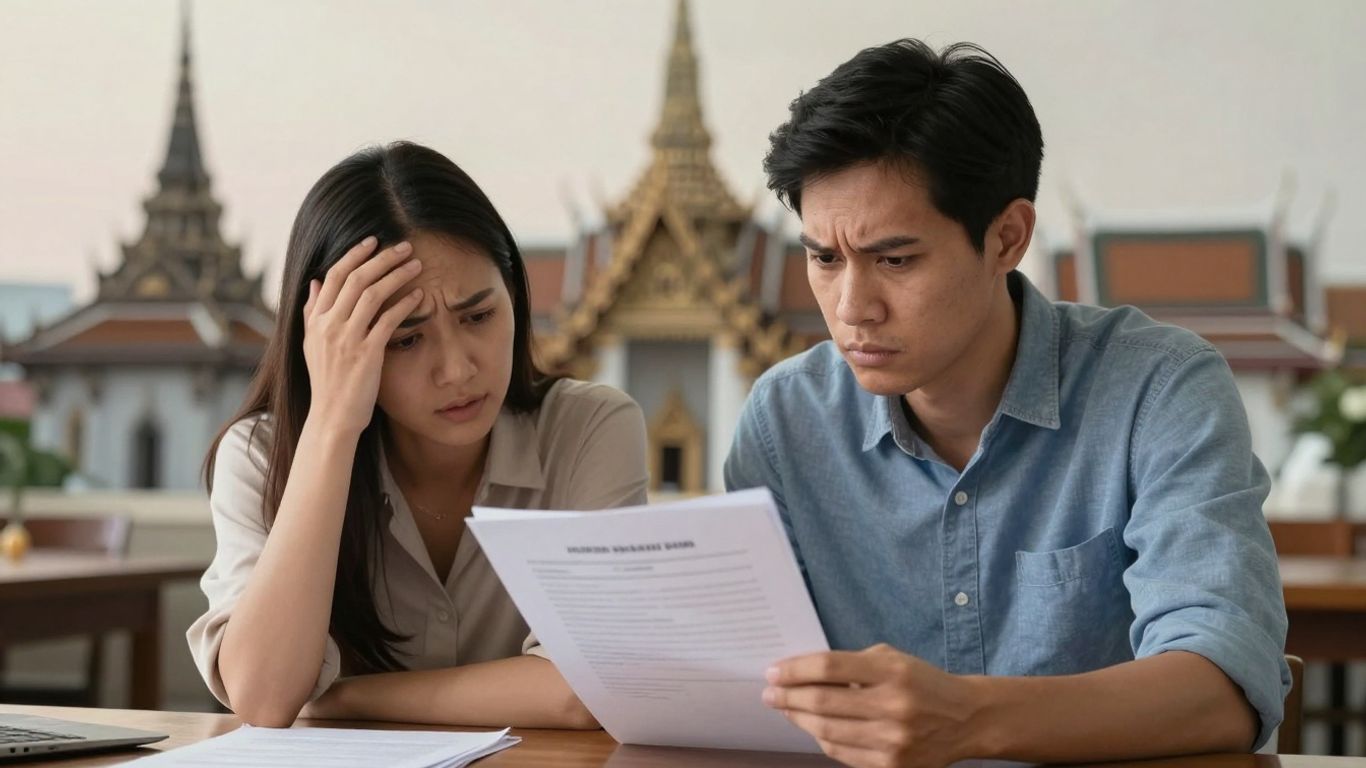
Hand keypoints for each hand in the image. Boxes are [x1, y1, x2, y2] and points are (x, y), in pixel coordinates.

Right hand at [302, 236, 424, 439]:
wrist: (332, 418)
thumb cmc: (328, 382)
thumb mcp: (312, 345)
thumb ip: (313, 312)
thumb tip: (316, 282)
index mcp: (316, 320)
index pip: (336, 275)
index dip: (355, 254)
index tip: (374, 241)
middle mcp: (329, 325)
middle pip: (357, 278)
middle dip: (383, 258)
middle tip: (405, 246)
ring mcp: (347, 339)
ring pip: (373, 294)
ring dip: (397, 275)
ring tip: (417, 264)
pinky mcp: (366, 354)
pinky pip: (389, 320)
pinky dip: (405, 304)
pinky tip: (420, 296)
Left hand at [763, 644, 981, 767]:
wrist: (966, 719)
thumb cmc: (922, 683)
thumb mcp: (892, 660)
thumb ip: (851, 665)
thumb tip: (801, 674)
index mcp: (893, 671)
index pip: (829, 667)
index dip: (795, 669)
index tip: (774, 671)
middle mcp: (894, 706)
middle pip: (822, 702)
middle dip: (787, 697)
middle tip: (770, 693)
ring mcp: (893, 741)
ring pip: (826, 731)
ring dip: (798, 719)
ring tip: (786, 708)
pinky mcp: (892, 766)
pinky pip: (841, 753)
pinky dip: (821, 739)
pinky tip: (812, 727)